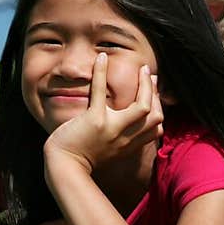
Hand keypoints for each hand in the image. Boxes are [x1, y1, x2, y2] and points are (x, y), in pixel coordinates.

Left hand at [43, 53, 163, 176]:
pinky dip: (101, 73)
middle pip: (156, 116)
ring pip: (142, 107)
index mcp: (130, 145)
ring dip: (144, 85)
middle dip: (156, 93)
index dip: (159, 107)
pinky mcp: (94, 120)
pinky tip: (101, 57)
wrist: (64, 167)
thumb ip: (121, 138)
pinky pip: (100, 92)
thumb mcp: (109, 150)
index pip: (157, 127)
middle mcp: (125, 137)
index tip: (153, 91)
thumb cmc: (82, 157)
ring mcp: (112, 129)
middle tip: (149, 75)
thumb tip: (126, 121)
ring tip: (140, 68)